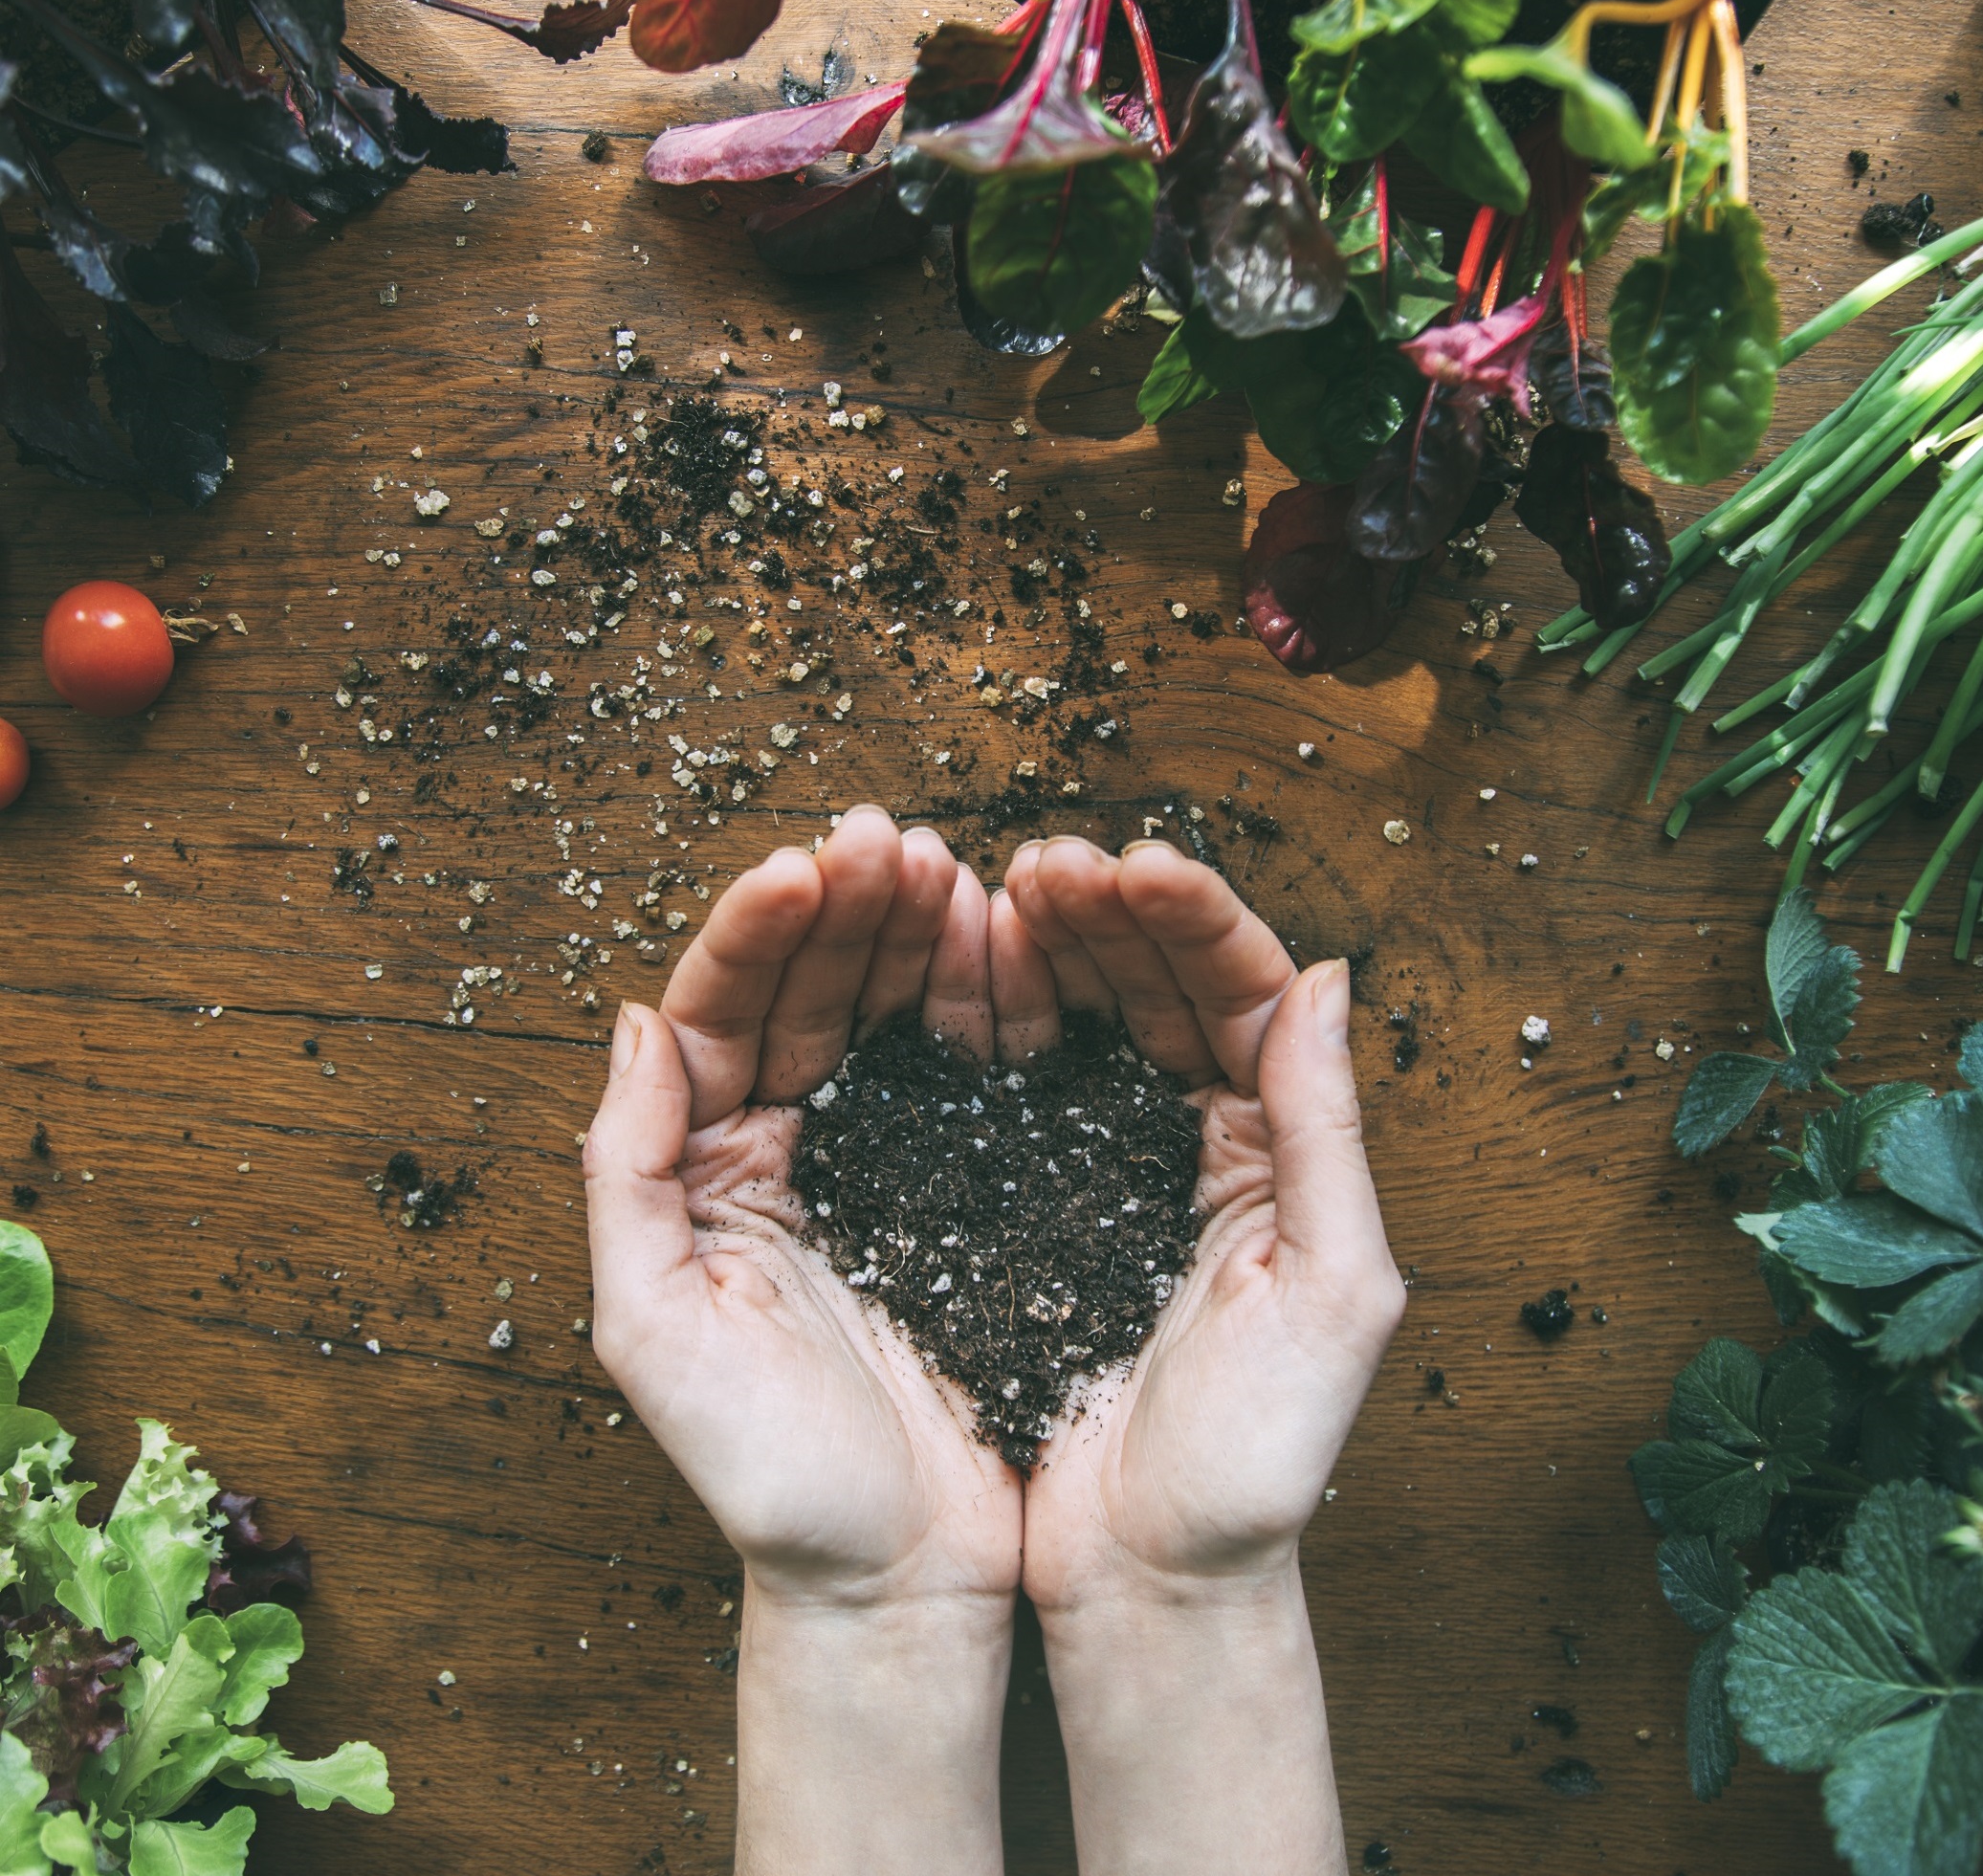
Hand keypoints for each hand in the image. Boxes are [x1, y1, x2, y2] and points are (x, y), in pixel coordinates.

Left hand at [582, 806, 1021, 1874]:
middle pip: (799, 993)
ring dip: (904, 935)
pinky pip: (953, 1072)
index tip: (809, 868)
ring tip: (945, 870)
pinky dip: (970, 1003)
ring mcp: (865, 1163)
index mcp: (698, 1172)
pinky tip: (994, 945)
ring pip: (876, 1014)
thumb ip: (624, 1172)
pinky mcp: (952, 1188)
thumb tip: (634, 1022)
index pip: (718, 1015)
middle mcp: (773, 1150)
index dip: (758, 935)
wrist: (899, 1578)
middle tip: (891, 841)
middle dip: (841, 909)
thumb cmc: (771, 1478)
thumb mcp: (655, 1331)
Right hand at [1005, 834, 1404, 1875]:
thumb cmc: (1254, 1465)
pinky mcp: (1024, 1202)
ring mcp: (1108, 1165)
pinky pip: (1011, 1084)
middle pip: (1158, 987)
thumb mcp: (1331, 1295)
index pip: (1247, 996)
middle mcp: (1201, 1140)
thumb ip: (1332, 1131)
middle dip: (1106, 913)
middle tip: (1045, 862)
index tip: (1135, 866)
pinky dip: (989, 1018)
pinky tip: (958, 969)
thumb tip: (1332, 974)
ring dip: (1044, 945)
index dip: (1195, 922)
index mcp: (1281, 1150)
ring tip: (991, 887)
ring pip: (1082, 1019)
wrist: (1146, 1580)